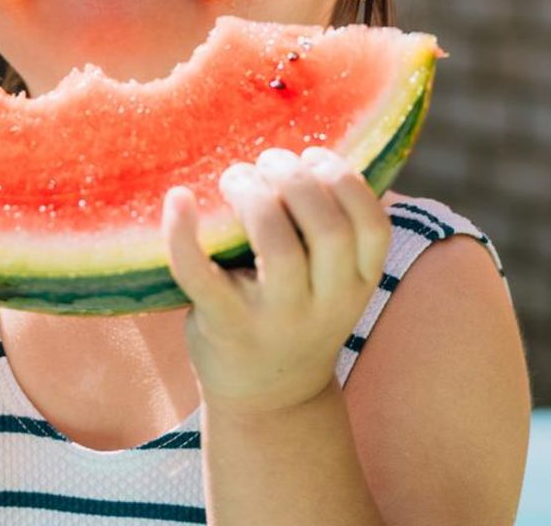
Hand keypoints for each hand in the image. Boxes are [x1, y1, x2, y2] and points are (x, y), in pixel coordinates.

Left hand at [163, 147, 390, 414]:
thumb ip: (334, 232)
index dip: (345, 180)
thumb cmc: (297, 315)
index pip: (372, 224)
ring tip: (235, 177)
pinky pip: (201, 275)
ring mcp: (276, 319)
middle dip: (295, 178)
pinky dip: (183, 232)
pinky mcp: (225, 327)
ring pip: (277, 246)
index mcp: (357, 284)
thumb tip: (307, 151)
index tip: (314, 158)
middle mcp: (326, 304)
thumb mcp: (335, 283)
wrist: (267, 399)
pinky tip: (178, 198)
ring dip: (254, 195)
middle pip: (327, 227)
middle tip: (267, 162)